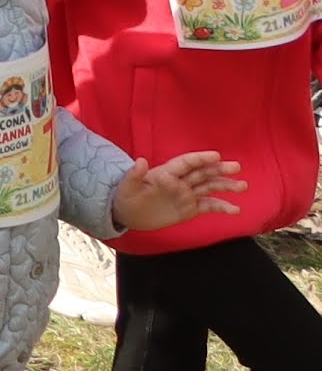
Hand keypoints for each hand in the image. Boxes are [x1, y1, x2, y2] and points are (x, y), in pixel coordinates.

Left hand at [117, 150, 247, 234]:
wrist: (128, 215)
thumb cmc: (126, 197)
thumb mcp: (126, 186)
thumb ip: (134, 175)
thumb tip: (140, 160)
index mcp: (165, 173)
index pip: (186, 163)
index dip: (200, 158)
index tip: (216, 155)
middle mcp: (180, 182)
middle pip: (202, 173)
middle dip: (219, 169)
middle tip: (236, 166)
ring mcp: (187, 195)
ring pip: (209, 187)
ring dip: (225, 186)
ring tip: (243, 185)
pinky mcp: (190, 208)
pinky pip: (208, 206)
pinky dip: (222, 207)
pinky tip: (236, 209)